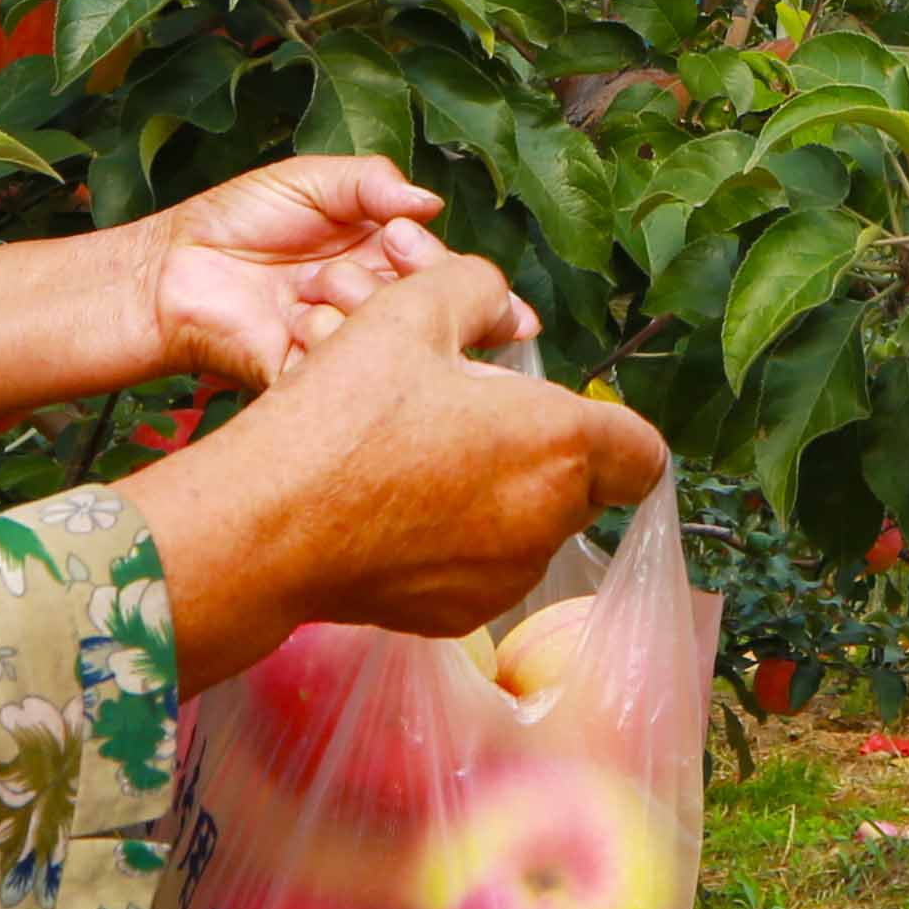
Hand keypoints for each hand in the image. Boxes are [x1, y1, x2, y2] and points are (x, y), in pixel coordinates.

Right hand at [139, 257, 670, 690]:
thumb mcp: (410, 313)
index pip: (644, 452)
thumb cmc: (341, 417)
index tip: (561, 410)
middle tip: (470, 420)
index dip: (611, 425)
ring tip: (423, 460)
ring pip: (532, 528)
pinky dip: (460, 541)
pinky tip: (397, 510)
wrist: (264, 525)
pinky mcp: (459, 618)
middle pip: (583, 487)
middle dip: (542, 453)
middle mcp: (546, 523)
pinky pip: (485, 569)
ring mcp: (504, 579)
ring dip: (500, 496)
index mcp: (558, 446)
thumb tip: (498, 303)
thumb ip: (476, 290)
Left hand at [140, 154, 496, 394]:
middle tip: (385, 259)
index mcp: (384, 260)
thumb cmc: (235, 220)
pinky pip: (347, 377)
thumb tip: (430, 201)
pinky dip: (330, 344)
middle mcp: (375, 307)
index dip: (444, 263)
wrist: (171, 267)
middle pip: (435, 313)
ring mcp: (347, 345)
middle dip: (419, 287)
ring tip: (318, 284)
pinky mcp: (314, 378)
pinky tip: (300, 316)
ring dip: (366, 310)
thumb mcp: (309, 180)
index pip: (448, 273)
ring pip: (397, 346)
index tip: (405, 240)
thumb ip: (372, 183)